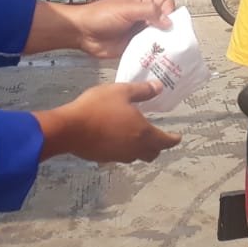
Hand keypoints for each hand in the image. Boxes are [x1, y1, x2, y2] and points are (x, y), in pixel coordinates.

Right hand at [36, 81, 179, 162]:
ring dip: (140, 149)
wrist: (69, 128)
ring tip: (136, 137)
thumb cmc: (98, 107)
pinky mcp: (104, 159)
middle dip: (158, 146)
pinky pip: (120, 156)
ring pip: (136, 156)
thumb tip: (159, 87)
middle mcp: (134, 149)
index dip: (173, 139)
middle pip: (152, 153)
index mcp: (143, 133)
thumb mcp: (121, 92)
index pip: (165, 141)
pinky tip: (115, 139)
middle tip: (158, 137)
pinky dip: (123, 149)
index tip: (178, 137)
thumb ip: (142, 91)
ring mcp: (118, 156)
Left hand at [71, 0, 176, 58]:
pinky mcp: (134, 45)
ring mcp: (139, 31)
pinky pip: (148, 49)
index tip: (166, 23)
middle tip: (169, 40)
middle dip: (168, 30)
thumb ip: (149, 11)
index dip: (169, 13)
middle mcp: (143, 15)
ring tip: (163, 50)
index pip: (166, 4)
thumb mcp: (127, 9)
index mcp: (142, 1)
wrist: (82, 32)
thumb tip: (168, 20)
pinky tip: (154, 57)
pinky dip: (152, 53)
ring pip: (159, 37)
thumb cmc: (100, 15)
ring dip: (161, 43)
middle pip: (165, 21)